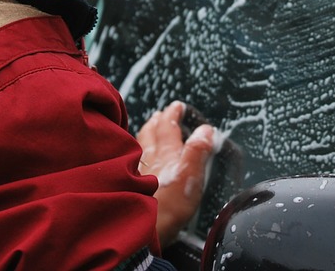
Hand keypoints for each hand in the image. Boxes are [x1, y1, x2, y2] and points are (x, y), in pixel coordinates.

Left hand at [137, 101, 216, 247]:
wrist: (140, 230)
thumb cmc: (166, 207)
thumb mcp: (190, 178)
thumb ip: (198, 153)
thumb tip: (206, 130)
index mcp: (166, 155)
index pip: (169, 128)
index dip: (173, 115)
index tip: (176, 106)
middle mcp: (149, 159)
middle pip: (150, 134)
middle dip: (157, 122)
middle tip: (159, 115)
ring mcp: (136, 172)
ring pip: (139, 146)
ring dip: (145, 134)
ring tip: (147, 129)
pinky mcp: (128, 186)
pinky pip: (131, 162)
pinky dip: (135, 154)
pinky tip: (135, 160)